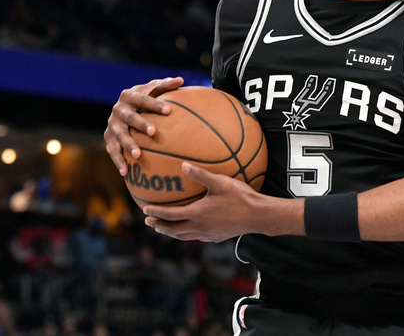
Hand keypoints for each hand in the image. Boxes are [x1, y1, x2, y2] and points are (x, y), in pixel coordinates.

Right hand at [104, 76, 183, 175]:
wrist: (124, 108)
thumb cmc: (145, 98)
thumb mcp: (153, 89)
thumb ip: (166, 85)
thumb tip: (181, 80)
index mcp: (128, 95)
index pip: (143, 99)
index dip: (155, 104)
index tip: (169, 110)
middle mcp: (118, 109)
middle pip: (130, 117)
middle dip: (141, 124)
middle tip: (153, 132)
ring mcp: (112, 124)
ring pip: (119, 135)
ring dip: (128, 145)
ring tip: (138, 155)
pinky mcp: (108, 138)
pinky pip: (113, 151)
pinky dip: (118, 161)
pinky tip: (125, 172)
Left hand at [142, 162, 277, 242]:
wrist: (258, 216)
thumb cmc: (240, 197)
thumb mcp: (220, 182)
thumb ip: (200, 174)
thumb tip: (183, 165)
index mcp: (198, 213)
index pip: (170, 214)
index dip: (156, 212)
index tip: (144, 209)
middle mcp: (200, 226)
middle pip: (173, 229)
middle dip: (159, 225)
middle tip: (148, 221)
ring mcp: (208, 234)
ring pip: (183, 236)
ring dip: (170, 232)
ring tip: (163, 228)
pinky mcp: (217, 237)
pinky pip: (196, 238)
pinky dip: (186, 235)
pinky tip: (188, 231)